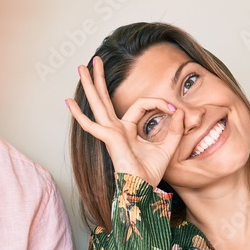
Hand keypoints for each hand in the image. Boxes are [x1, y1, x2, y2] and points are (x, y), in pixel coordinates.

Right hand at [65, 56, 183, 187]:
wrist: (142, 190)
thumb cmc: (151, 173)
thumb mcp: (169, 146)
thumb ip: (176, 129)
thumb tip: (180, 111)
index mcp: (127, 129)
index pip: (142, 104)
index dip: (159, 103)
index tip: (174, 110)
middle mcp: (115, 128)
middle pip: (106, 98)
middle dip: (101, 78)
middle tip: (96, 59)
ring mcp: (109, 132)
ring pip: (98, 103)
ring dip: (91, 84)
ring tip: (83, 67)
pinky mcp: (108, 138)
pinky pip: (91, 124)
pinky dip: (79, 115)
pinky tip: (68, 102)